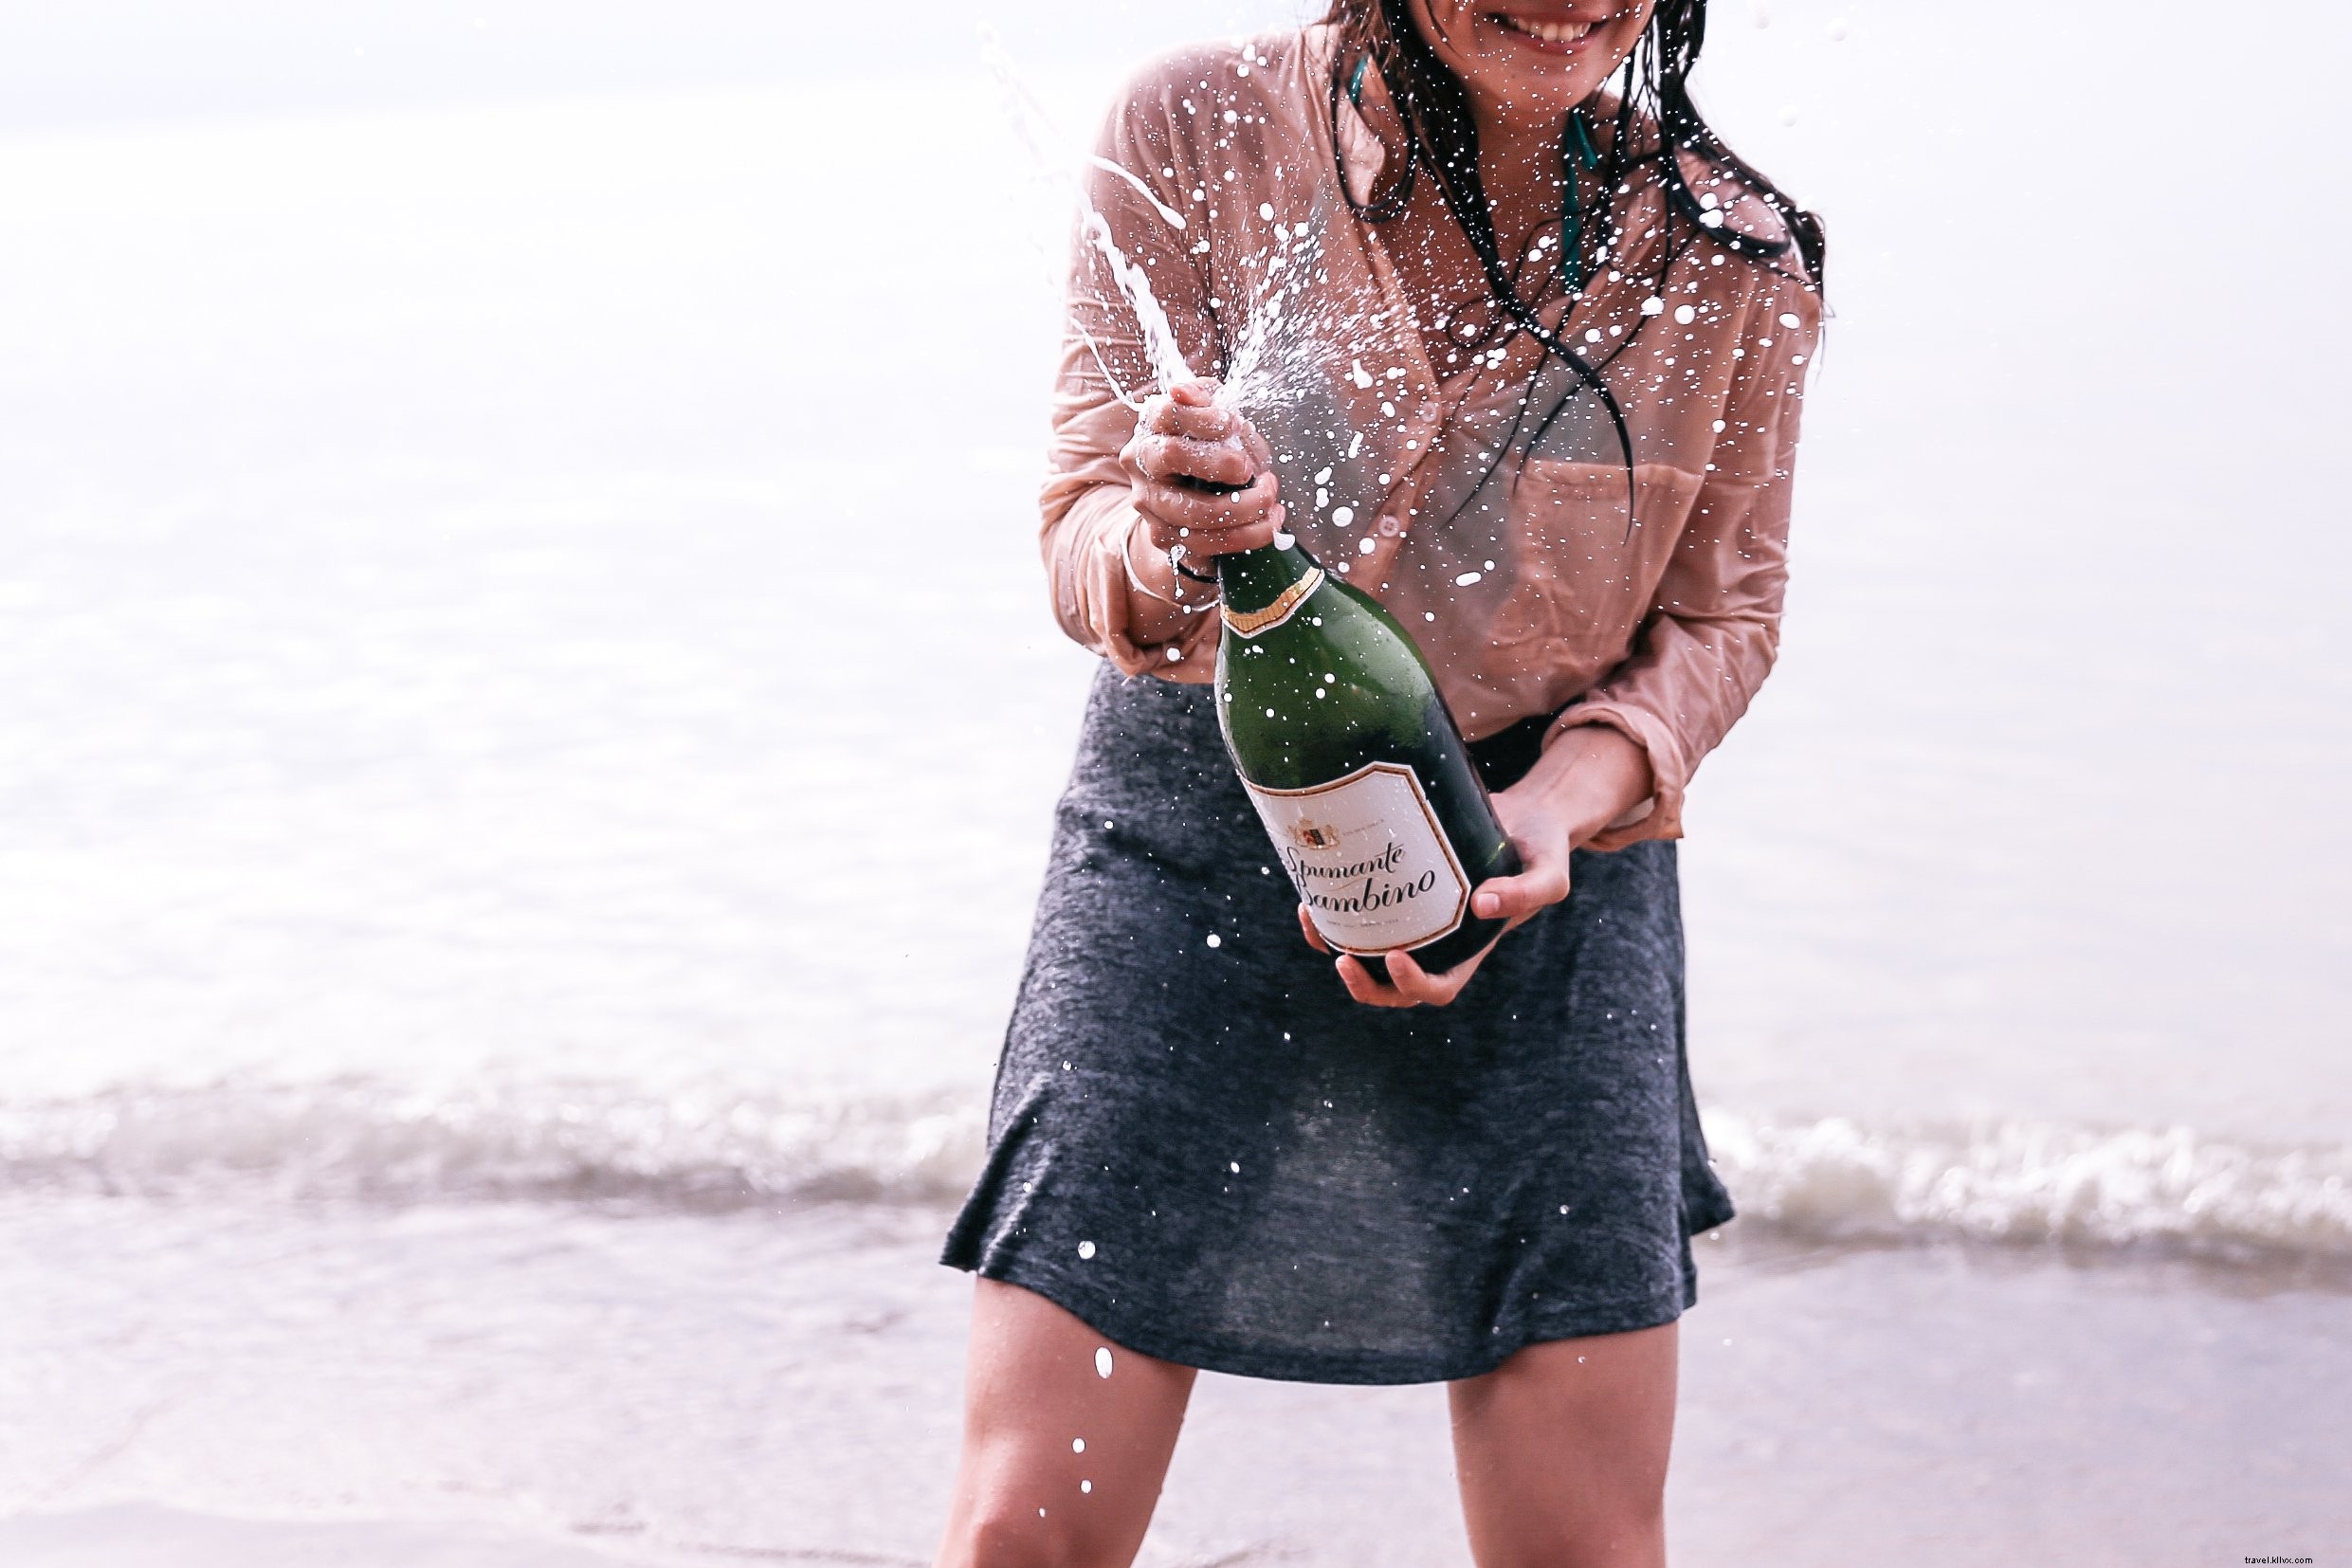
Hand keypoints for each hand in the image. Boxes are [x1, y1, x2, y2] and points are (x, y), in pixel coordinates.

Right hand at [1120, 378, 1283, 576]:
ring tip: (1271, 497)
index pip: (1166, 413)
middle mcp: (1142, 464)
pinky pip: (1208, 544)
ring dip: (1244, 507)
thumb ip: (1205, 398)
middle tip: (1249, 467)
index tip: (1232, 423)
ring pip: (1193, 512)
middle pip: (1172, 456)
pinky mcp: (1165, 538)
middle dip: (1219, 462)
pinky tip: (1270, 522)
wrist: (1190, 497)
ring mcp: (1150, 504)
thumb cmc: (1208, 447)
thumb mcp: (1212, 415)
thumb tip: (1182, 391)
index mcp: (1152, 426)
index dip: (1202, 418)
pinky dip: (1248, 535)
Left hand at [1297, 726, 1653, 1007]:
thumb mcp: (1549, 871)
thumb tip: (1480, 904)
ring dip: (1332, 946)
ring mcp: (1412, 918)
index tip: (1396, 956)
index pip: (1439, 988)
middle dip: (1363, 985)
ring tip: (1312, 916)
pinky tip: (1313, 888)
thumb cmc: (1540, 848)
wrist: (1525, 815)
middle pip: (1391, 988)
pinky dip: (1331, 909)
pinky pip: (1356, 912)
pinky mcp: (1395, 889)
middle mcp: (1437, 942)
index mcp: (1470, 950)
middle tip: (1343, 959)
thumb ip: (1525, 891)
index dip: (1414, 985)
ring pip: (1364, 953)